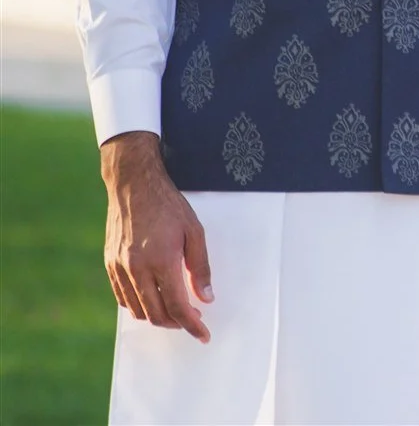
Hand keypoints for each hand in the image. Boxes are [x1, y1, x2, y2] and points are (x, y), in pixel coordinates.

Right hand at [101, 131, 211, 341]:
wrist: (134, 186)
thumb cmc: (169, 206)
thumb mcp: (195, 232)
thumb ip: (200, 267)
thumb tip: (206, 297)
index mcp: (161, 261)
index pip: (177, 305)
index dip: (191, 325)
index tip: (203, 335)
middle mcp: (137, 268)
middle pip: (155, 313)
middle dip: (176, 323)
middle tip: (192, 320)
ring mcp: (120, 268)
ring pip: (136, 309)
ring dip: (156, 317)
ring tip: (175, 311)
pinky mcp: (110, 264)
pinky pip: (122, 296)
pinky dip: (138, 305)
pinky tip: (152, 300)